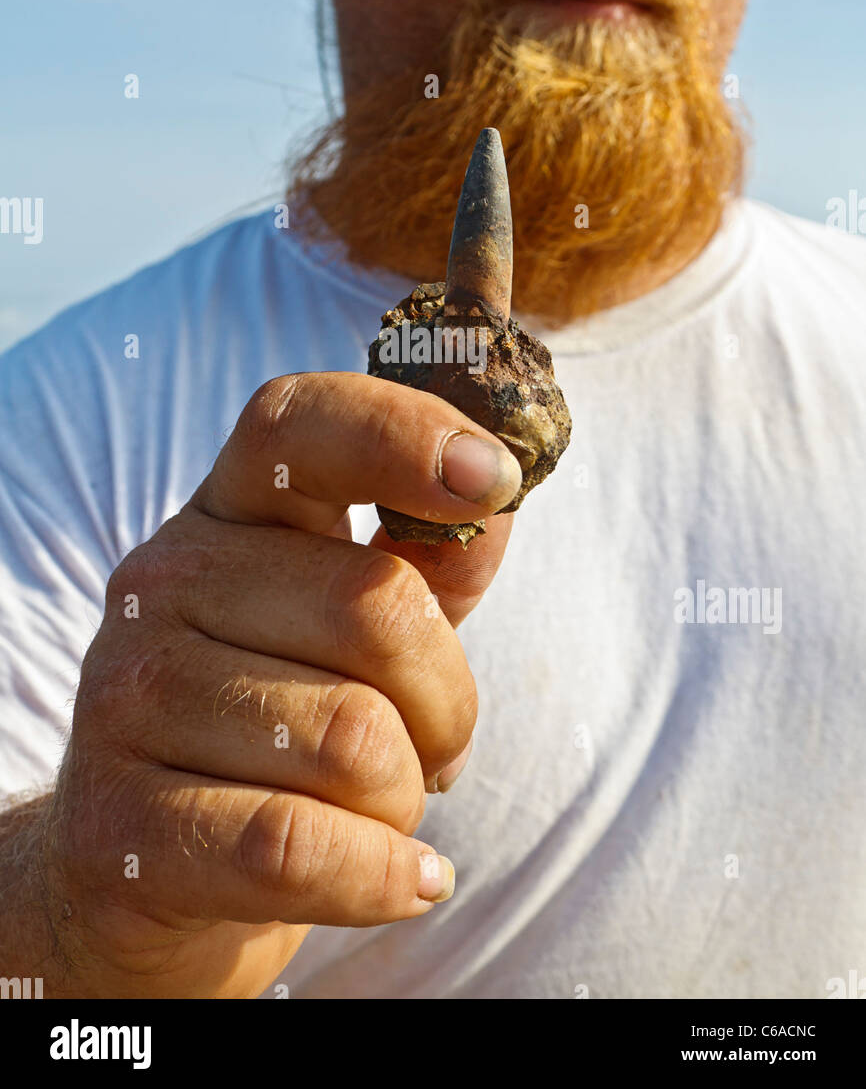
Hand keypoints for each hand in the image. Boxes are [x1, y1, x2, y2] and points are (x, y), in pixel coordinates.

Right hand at [42, 372, 521, 997]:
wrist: (144, 873)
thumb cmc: (279, 724)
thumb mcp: (353, 629)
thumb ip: (428, 561)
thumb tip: (497, 495)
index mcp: (225, 515)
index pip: (297, 426)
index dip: (402, 432)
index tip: (494, 476)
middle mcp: (160, 586)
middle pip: (375, 609)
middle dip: (447, 703)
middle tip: (434, 746)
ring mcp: (127, 699)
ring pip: (355, 743)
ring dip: (404, 799)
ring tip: (375, 810)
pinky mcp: (119, 824)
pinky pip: (297, 848)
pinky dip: (381, 876)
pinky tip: (403, 880)